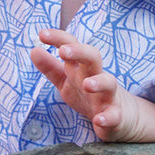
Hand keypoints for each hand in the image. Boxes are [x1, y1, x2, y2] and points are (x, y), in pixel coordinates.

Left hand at [30, 28, 154, 142]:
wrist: (121, 117)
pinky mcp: (115, 116)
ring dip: (99, 82)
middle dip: (79, 52)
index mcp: (82, 68)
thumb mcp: (67, 81)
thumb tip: (34, 50)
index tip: (42, 34)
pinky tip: (98, 120)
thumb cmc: (89, 94)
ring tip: (87, 84)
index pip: (73, 46)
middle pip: (93, 58)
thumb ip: (50, 68)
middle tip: (63, 51)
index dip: (59, 38)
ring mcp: (108, 96)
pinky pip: (114, 116)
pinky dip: (107, 118)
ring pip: (109, 84)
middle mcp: (97, 77)